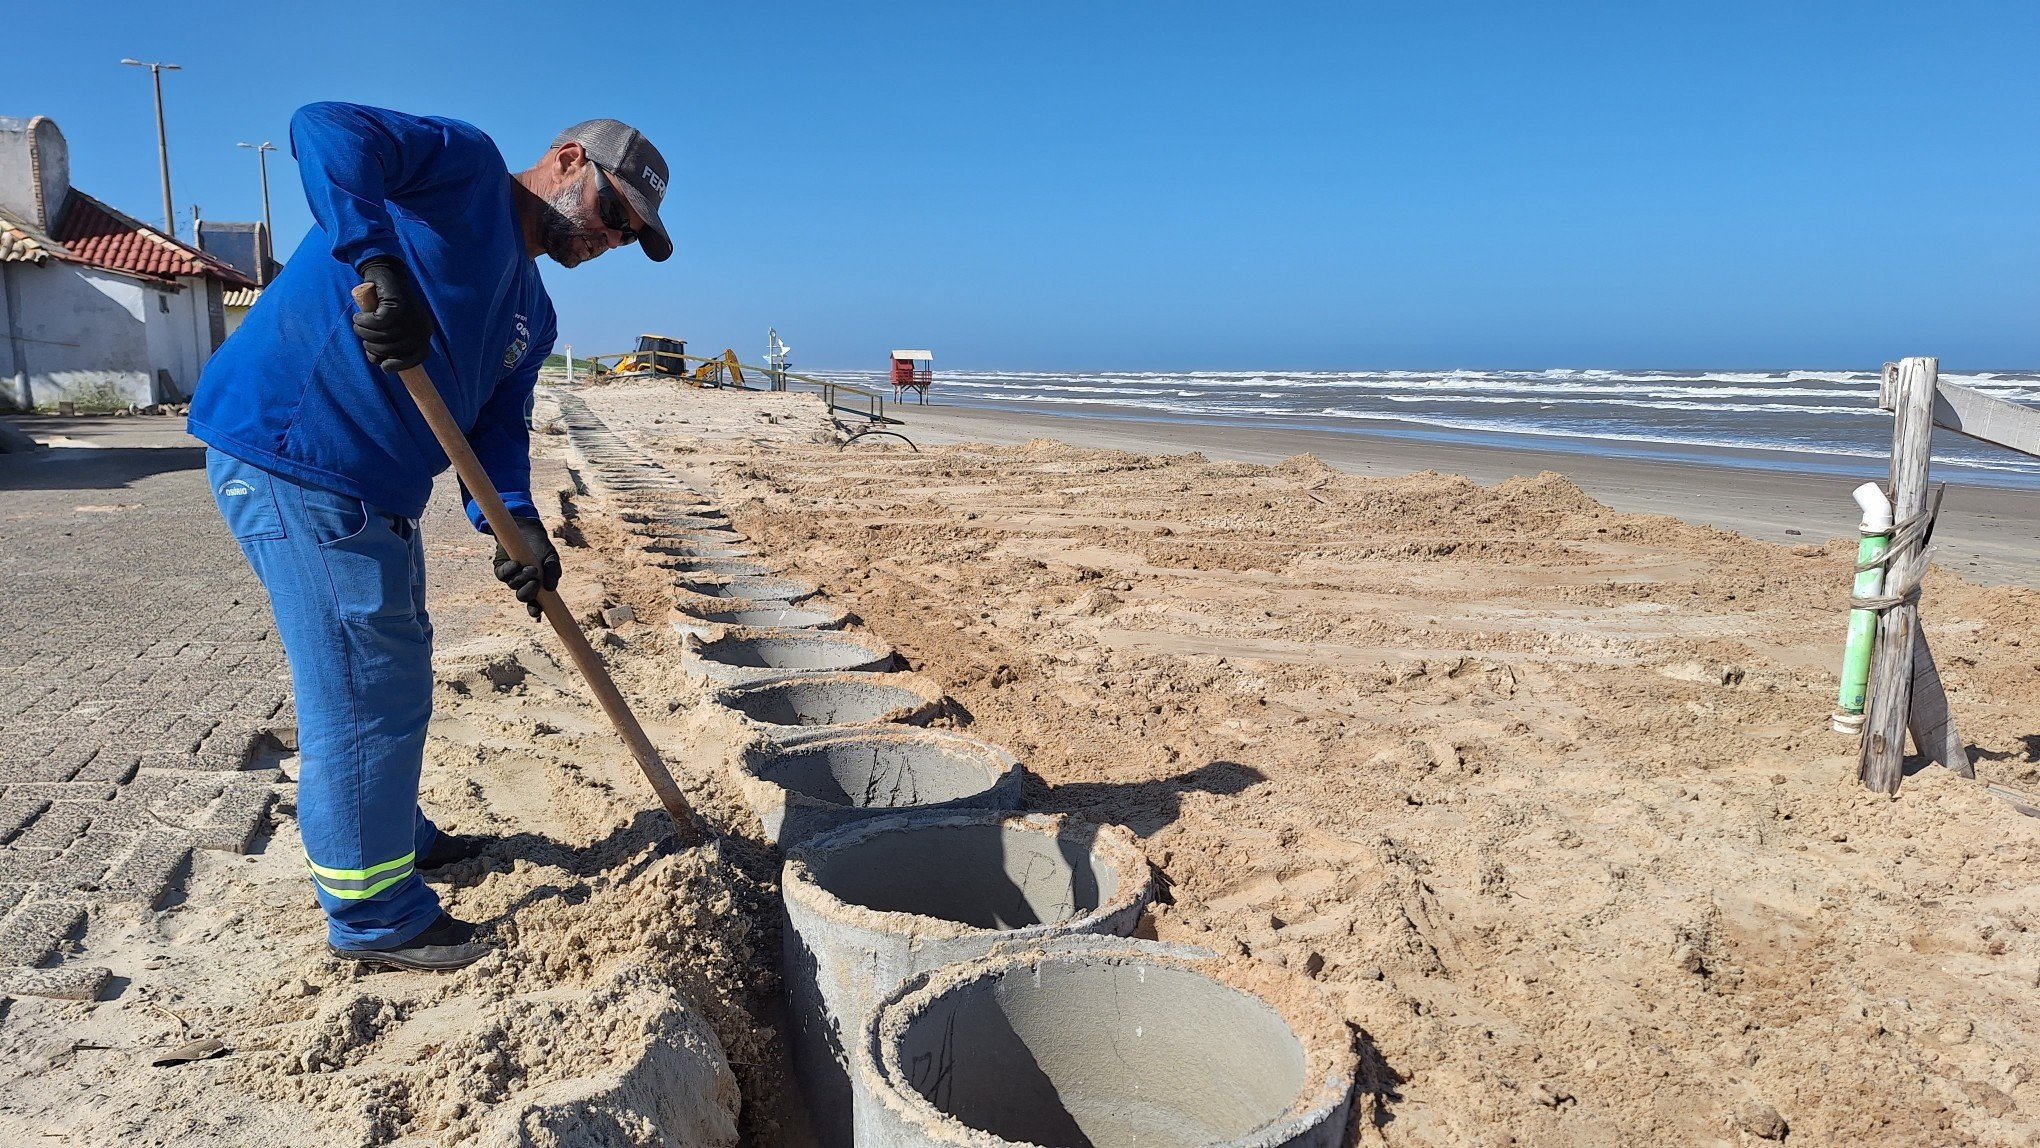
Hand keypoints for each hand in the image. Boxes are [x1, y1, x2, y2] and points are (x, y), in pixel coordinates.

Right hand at [353, 257, 434, 371]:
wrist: (386, 275)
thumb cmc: (386, 307)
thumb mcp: (391, 330)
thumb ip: (388, 346)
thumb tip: (379, 363)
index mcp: (424, 334)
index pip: (417, 357)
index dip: (399, 365)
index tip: (384, 366)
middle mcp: (421, 327)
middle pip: (392, 350)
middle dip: (371, 346)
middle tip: (363, 333)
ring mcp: (411, 316)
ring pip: (381, 337)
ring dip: (363, 332)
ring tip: (359, 323)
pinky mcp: (397, 306)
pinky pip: (375, 323)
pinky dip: (363, 321)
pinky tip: (360, 315)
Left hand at [492, 517, 560, 619]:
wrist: (528, 529)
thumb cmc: (541, 546)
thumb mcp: (552, 558)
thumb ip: (554, 572)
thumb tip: (551, 588)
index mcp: (537, 587)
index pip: (535, 604)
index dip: (535, 610)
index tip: (536, 611)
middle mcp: (523, 584)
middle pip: (523, 597)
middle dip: (528, 592)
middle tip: (535, 581)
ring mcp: (511, 577)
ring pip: (513, 585)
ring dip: (521, 579)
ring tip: (530, 568)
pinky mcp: (500, 568)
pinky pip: (502, 575)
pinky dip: (509, 571)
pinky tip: (516, 563)